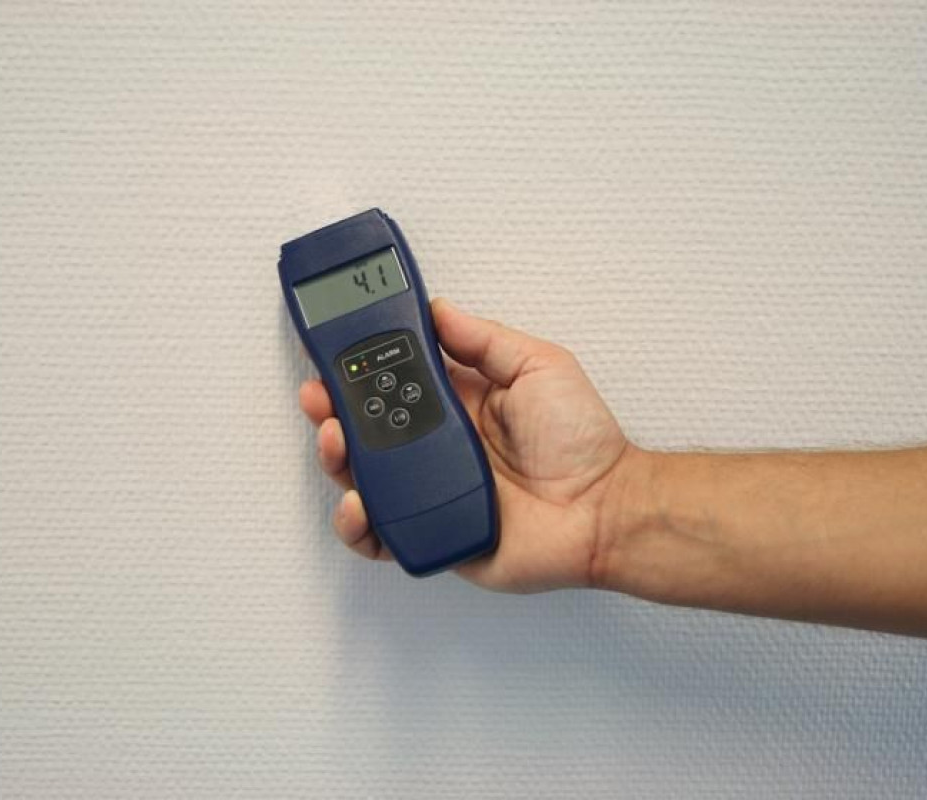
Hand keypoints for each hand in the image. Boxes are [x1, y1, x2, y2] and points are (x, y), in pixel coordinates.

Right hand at [298, 298, 629, 592]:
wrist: (606, 510)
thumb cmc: (584, 442)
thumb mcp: (539, 366)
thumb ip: (485, 340)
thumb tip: (437, 308)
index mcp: (458, 405)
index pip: (393, 381)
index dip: (359, 368)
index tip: (333, 352)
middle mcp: (436, 449)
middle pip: (366, 430)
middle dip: (332, 411)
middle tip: (320, 396)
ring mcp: (430, 494)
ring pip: (362, 479)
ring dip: (336, 460)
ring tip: (335, 442)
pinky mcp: (432, 535)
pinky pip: (380, 536)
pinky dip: (357, 525)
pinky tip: (357, 505)